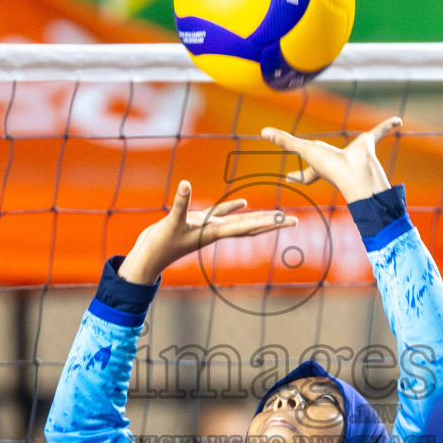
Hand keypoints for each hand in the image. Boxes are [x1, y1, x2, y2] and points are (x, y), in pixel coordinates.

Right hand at [118, 180, 297, 284]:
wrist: (148, 258)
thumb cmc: (160, 245)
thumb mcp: (171, 223)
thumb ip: (180, 203)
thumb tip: (185, 184)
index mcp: (215, 232)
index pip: (249, 226)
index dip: (269, 222)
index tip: (289, 220)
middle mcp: (216, 231)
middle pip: (251, 226)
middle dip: (272, 223)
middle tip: (294, 220)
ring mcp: (208, 227)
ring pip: (240, 221)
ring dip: (257, 217)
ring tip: (277, 214)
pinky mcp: (198, 222)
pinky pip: (221, 214)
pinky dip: (232, 208)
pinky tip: (243, 203)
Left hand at [260, 116, 398, 202]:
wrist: (356, 174)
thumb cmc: (329, 166)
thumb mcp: (304, 149)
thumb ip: (284, 141)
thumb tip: (263, 132)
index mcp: (321, 164)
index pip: (307, 170)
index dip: (298, 175)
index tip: (289, 178)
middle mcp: (338, 160)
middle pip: (333, 157)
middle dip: (328, 157)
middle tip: (321, 155)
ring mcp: (356, 153)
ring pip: (364, 142)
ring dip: (371, 139)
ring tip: (372, 139)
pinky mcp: (369, 144)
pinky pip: (380, 132)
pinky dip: (388, 126)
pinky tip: (397, 121)